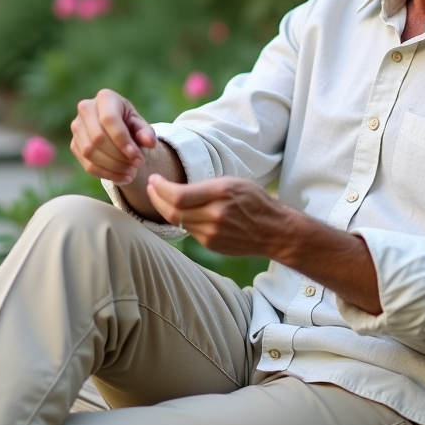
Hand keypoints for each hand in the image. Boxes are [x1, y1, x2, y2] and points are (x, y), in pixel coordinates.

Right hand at [70, 89, 157, 184]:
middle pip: (97, 138)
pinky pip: (87, 164)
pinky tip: (121, 178)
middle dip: (119, 157)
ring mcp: (77, 127)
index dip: (123, 141)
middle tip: (137, 166)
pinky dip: (105, 174)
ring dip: (112, 167)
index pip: (109, 120)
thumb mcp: (140, 125)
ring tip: (131, 173)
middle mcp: (85, 109)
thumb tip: (150, 142)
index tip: (138, 158)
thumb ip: (146, 132)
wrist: (116, 129)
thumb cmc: (130, 124)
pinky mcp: (74, 145)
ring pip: (90, 152)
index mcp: (105, 98)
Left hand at [146, 174, 295, 256]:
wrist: (274, 231)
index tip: (153, 179)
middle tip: (150, 187)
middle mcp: (214, 215)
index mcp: (221, 194)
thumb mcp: (233, 183)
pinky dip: (181, 219)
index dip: (160, 188)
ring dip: (165, 209)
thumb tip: (174, 189)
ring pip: (178, 222)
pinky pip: (189, 230)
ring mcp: (212, 234)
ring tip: (160, 196)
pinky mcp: (211, 245)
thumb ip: (205, 187)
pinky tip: (179, 211)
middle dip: (156, 198)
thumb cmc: (255, 201)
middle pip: (172, 211)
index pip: (178, 195)